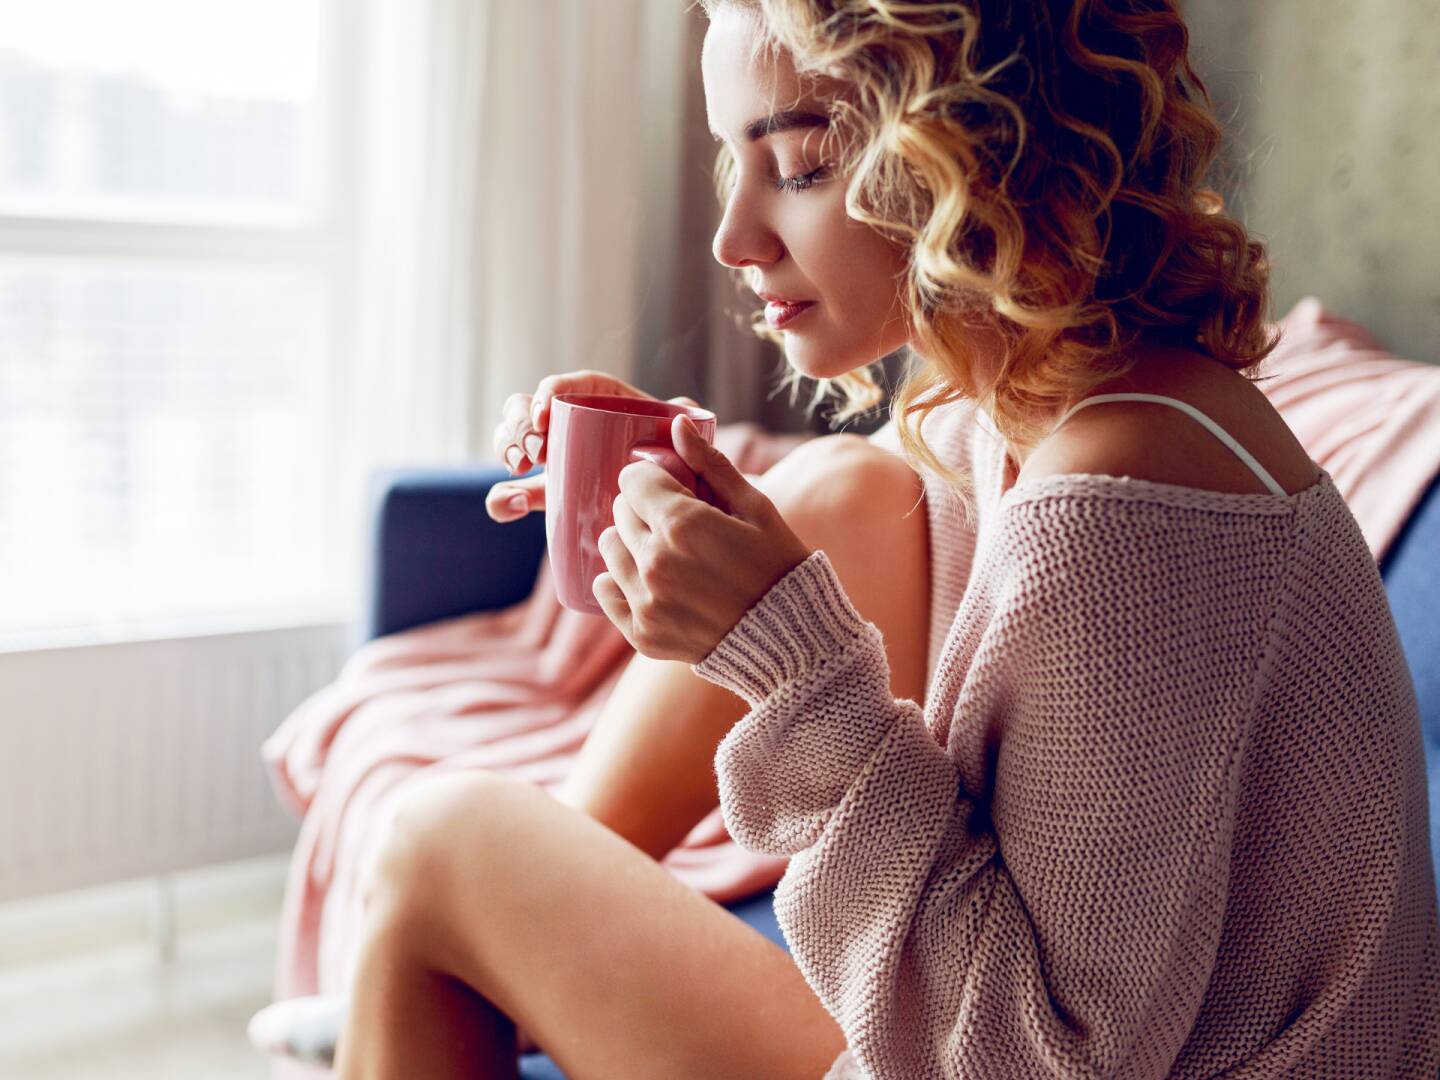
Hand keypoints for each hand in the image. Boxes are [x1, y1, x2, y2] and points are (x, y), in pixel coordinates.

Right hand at [485, 369, 703, 522]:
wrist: (664, 503)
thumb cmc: (675, 461)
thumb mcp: (682, 439)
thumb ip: (685, 420)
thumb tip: (681, 413)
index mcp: (599, 402)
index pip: (568, 386)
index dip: (549, 390)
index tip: (546, 412)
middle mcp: (568, 426)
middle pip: (527, 408)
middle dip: (521, 424)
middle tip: (536, 452)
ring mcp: (553, 460)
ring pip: (511, 441)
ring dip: (507, 449)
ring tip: (522, 470)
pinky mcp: (545, 493)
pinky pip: (511, 493)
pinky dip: (502, 499)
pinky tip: (510, 508)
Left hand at [593, 413, 813, 664]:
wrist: (791, 640)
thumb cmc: (780, 566)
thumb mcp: (755, 508)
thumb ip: (711, 465)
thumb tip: (678, 422)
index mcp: (682, 525)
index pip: (633, 480)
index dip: (652, 479)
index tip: (669, 487)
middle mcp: (656, 562)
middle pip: (620, 513)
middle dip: (643, 509)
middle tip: (674, 522)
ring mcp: (646, 601)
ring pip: (610, 550)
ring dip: (630, 543)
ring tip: (665, 552)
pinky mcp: (642, 633)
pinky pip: (605, 593)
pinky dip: (619, 583)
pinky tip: (649, 581)